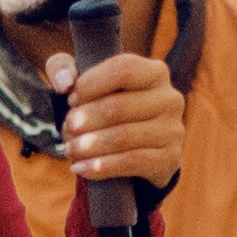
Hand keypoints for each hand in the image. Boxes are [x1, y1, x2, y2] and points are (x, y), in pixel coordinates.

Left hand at [53, 41, 186, 190]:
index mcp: (154, 72)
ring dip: (89, 145)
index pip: (123, 69)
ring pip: (123, 137)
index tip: (71, 99)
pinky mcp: (169, 159)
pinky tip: (81, 168)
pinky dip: (102, 166)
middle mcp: (170, 99)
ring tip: (70, 149)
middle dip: (85, 119)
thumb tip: (64, 82)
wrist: (134, 151)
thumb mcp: (83, 83)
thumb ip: (63, 68)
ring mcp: (173, 130)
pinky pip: (132, 162)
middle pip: (119, 106)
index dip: (91, 84)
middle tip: (68, 128)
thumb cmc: (105, 107)